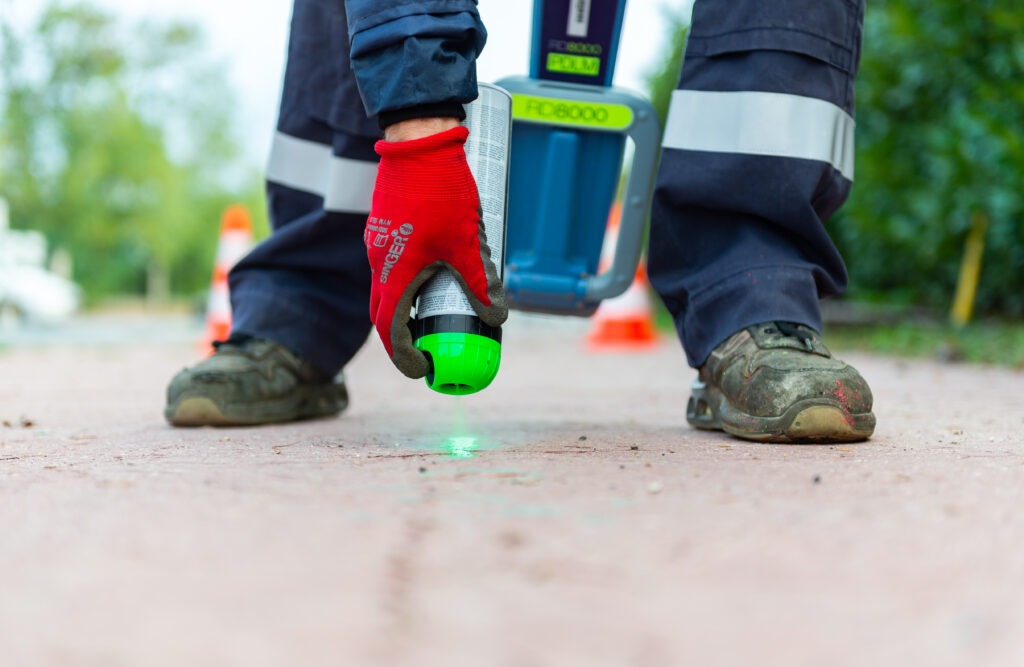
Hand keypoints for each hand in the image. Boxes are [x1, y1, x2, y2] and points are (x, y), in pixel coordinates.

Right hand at [365, 125, 506, 377]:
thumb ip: (481, 282)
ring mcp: (379, 243)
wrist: (418, 141)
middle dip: (402, 337)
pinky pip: (390, 266)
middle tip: (428, 349)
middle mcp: (379, 261)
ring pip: (387, 287)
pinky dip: (406, 283)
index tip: (422, 370)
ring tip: (435, 313)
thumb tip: (497, 317)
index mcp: (394, 272)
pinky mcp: (384, 227)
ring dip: (405, 307)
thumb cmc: (441, 191)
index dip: (403, 355)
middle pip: (384, 312)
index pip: (389, 328)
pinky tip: (432, 274)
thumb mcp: (468, 243)